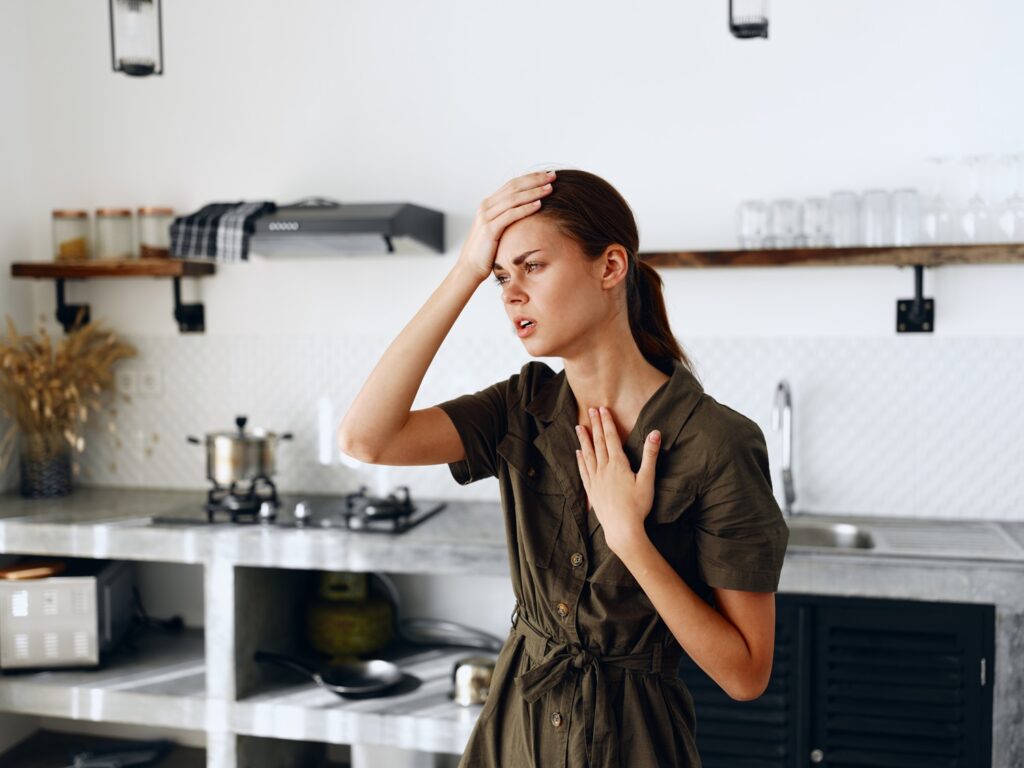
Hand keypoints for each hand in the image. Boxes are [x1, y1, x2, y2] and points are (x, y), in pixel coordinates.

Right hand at [455, 171, 555, 280]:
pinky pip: (510, 215)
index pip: (512, 184)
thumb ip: (508, 219)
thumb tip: (527, 213)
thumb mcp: (497, 230)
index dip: (530, 178)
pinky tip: (539, 205)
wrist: (469, 268)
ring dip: (533, 192)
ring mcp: (486, 216)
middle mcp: (486, 206)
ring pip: (513, 198)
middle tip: (552, 176)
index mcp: (489, 204)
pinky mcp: (489, 229)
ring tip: (549, 188)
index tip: (547, 175)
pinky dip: (526, 208)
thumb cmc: (487, 251)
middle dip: (535, 180)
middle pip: (514, 187)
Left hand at [575, 406, 660, 553]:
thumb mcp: (647, 479)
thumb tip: (655, 433)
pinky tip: (578, 453)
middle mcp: (604, 469)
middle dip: (595, 425)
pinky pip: (584, 471)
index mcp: (618, 464)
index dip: (607, 422)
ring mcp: (595, 480)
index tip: (602, 409)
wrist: (622, 529)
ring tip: (579, 427)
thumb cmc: (638, 506)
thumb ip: (650, 455)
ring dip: (584, 439)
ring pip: (588, 454)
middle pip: (599, 442)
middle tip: (590, 410)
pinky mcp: (591, 491)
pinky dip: (580, 460)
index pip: (611, 438)